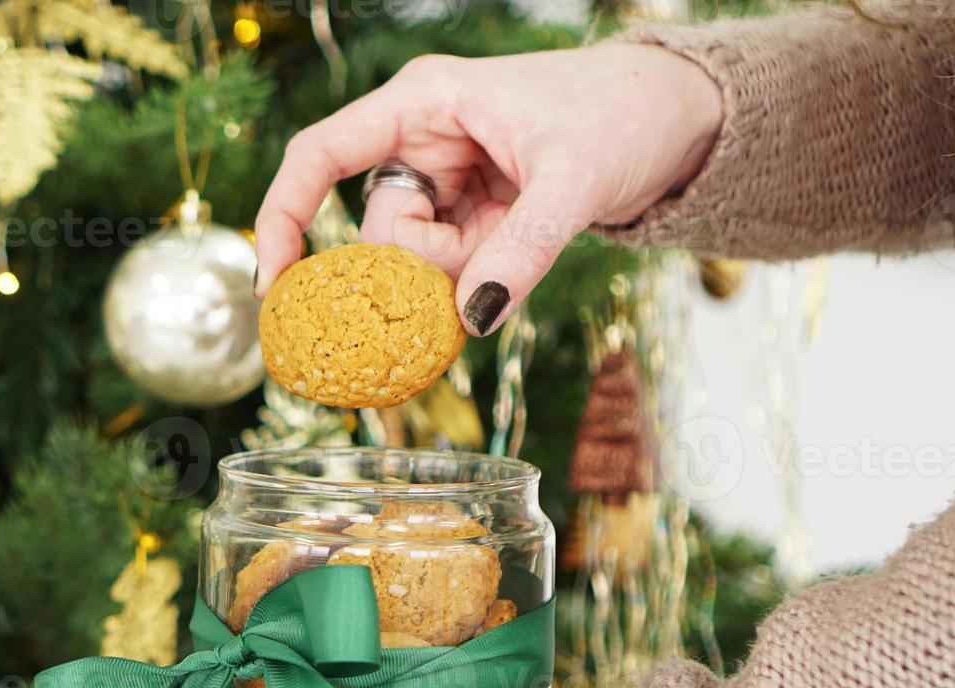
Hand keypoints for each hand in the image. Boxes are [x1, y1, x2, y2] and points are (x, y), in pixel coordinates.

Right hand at [255, 44, 722, 335]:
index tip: (275, 285)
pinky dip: (473, 281)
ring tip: (522, 241)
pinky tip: (511, 262)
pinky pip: (445, 266)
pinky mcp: (468, 209)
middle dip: (420, 269)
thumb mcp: (576, 183)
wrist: (679, 116)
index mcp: (423, 102)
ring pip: (411, 257)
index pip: (319, 155)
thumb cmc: (625, 116)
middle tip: (481, 274)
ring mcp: (444, 177)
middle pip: (377, 230)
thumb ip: (522, 252)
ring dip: (457, 276)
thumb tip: (471, 320)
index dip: (283, 218)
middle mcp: (421, 137)